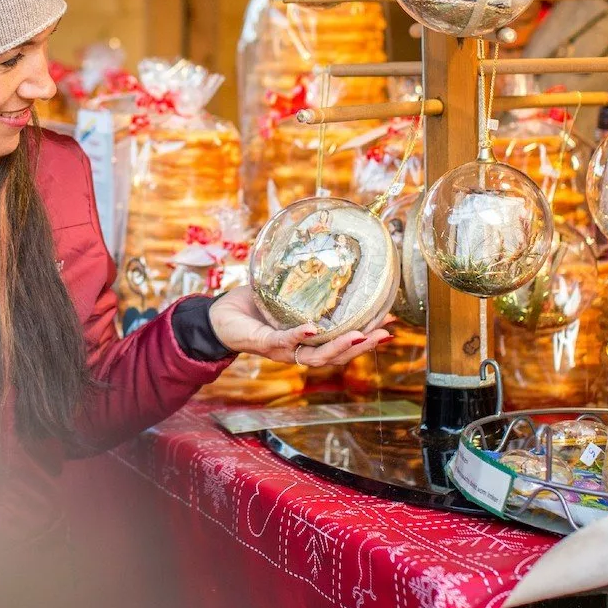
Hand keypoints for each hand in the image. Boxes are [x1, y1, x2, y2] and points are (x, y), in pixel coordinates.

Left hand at [207, 286, 393, 367]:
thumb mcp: (281, 293)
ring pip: (315, 356)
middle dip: (362, 346)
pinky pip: (284, 341)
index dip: (365, 338)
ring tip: (361, 335)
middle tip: (386, 333)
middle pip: (336, 356)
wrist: (217, 317)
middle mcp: (297, 350)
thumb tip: (323, 251)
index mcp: (306, 340)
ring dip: (340, 347)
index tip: (390, 324)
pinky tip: (313, 328)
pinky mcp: (263, 343)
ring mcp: (282, 349)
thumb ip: (301, 281)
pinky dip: (299, 336)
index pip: (341, 343)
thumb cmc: (251, 306)